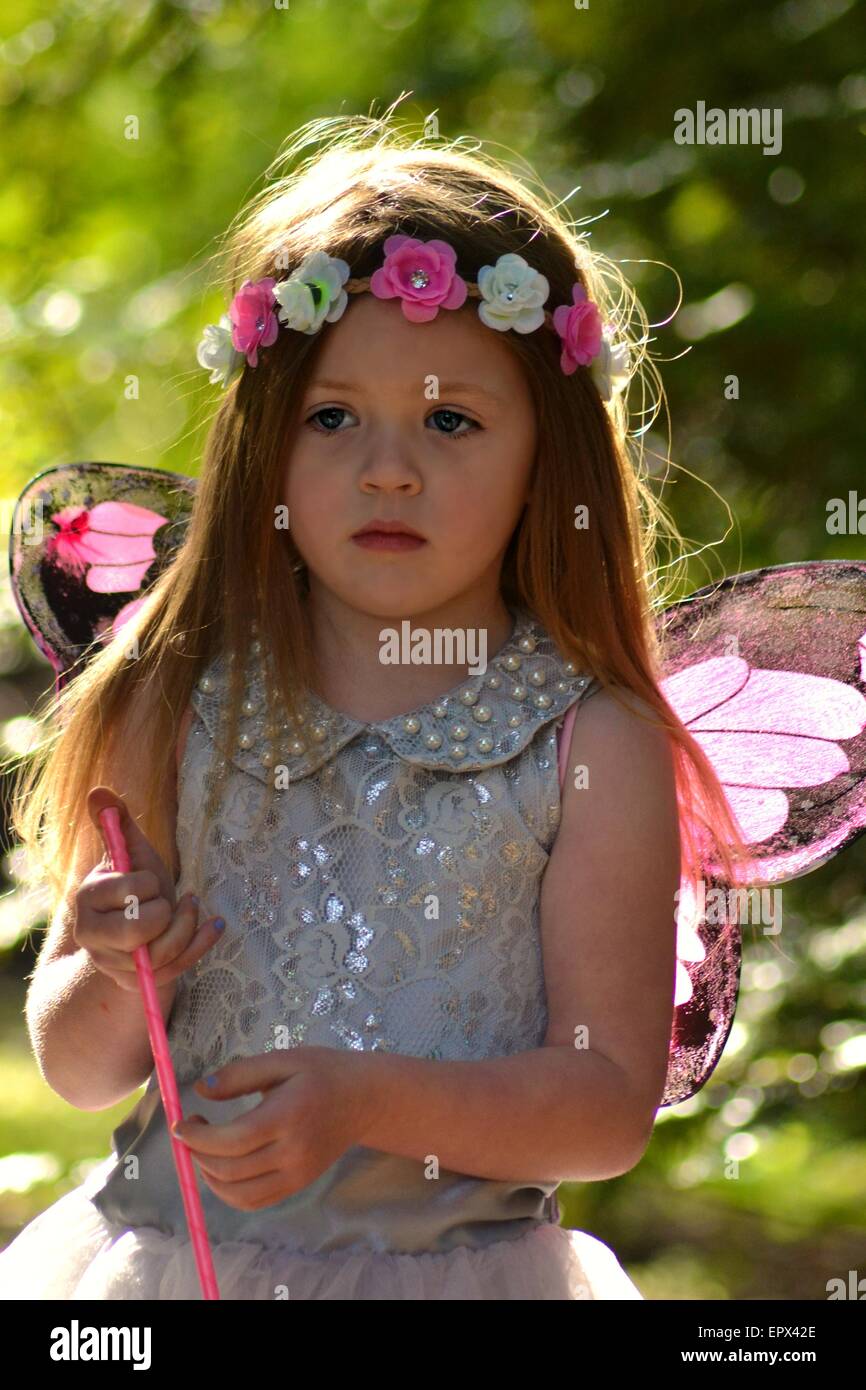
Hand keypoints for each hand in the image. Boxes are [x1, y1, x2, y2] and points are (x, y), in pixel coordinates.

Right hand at [76, 786, 223, 990]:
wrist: (135, 928)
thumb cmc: (135, 885)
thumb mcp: (130, 853)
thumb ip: (116, 823)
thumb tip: (99, 792)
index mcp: (87, 898)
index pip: (128, 891)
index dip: (148, 883)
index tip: (149, 881)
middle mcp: (92, 936)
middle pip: (138, 931)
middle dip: (164, 912)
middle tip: (168, 901)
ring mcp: (113, 964)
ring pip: (160, 954)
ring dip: (186, 927)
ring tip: (190, 907)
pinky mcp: (136, 981)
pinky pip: (175, 970)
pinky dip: (200, 945)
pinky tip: (214, 925)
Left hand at [171, 1047, 372, 1209]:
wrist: (363, 1098)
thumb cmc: (321, 1072)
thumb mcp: (282, 1060)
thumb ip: (239, 1074)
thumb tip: (200, 1089)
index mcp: (287, 1117)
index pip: (232, 1140)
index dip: (198, 1137)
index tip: (180, 1123)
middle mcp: (293, 1153)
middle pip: (231, 1169)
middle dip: (198, 1153)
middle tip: (190, 1131)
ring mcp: (297, 1175)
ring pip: (238, 1194)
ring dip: (209, 1176)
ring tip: (203, 1150)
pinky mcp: (298, 1185)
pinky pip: (255, 1202)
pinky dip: (229, 1192)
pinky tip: (222, 1168)